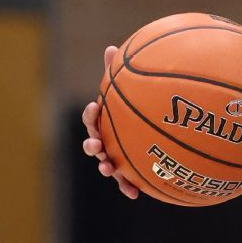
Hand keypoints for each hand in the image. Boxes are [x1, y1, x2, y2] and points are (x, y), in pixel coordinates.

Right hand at [81, 45, 139, 199]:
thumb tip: (112, 47)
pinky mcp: (127, 171)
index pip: (92, 117)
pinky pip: (126, 181)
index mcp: (104, 121)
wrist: (150, 133)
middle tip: (96, 143)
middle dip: (91, 144)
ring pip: (105, 164)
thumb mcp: (127, 90)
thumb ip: (117, 72)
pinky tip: (135, 194)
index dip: (91, 113)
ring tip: (108, 168)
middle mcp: (105, 140)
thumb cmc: (134, 107)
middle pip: (92, 143)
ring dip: (105, 167)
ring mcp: (114, 156)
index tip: (94, 106)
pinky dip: (128, 187)